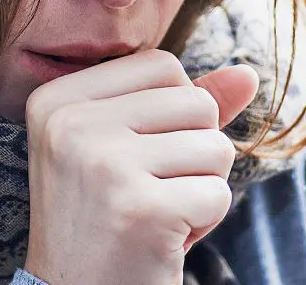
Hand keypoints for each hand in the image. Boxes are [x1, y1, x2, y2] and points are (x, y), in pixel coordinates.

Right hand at [22, 50, 258, 284]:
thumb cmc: (108, 221)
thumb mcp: (129, 150)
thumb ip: (183, 106)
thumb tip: (248, 73)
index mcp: (57, 99)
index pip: (162, 66)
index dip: (175, 113)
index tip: (136, 158)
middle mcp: (71, 124)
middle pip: (195, 103)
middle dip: (195, 152)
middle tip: (150, 193)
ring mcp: (104, 165)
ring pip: (215, 146)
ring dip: (202, 187)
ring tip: (158, 214)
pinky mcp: (142, 210)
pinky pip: (219, 194)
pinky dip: (204, 222)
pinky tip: (164, 239)